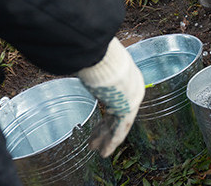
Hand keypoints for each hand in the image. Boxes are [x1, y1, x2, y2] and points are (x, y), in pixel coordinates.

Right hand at [77, 38, 144, 157]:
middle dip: (104, 129)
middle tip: (96, 139)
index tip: (99, 121)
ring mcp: (131, 103)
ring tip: (98, 151)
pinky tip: (104, 153)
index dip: (106, 113)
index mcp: (127, 78)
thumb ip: (92, 67)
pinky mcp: (128, 113)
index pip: (116, 100)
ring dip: (106, 140)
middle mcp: (132, 92)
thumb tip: (78, 58)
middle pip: (116, 115)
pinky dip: (110, 143)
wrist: (110, 62)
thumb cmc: (102, 58)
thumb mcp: (98, 62)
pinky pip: (118, 132)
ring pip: (117, 126)